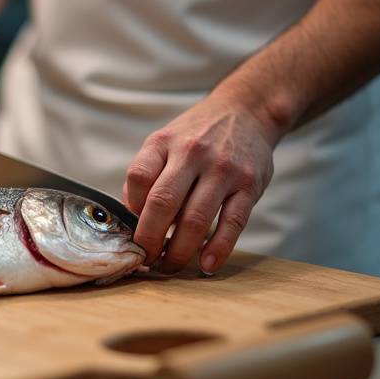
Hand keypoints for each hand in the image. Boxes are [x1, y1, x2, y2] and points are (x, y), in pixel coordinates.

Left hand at [122, 88, 283, 274]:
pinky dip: (218, 248)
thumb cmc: (197, 135)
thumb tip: (130, 216)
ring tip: (169, 267)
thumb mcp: (164, 142)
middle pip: (163, 203)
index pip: (138, 177)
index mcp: (164, 142)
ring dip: (179, 251)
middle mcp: (192, 153)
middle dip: (150, 239)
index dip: (130, 209)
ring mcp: (223, 169)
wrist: (247, 111)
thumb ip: (146, 175)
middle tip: (145, 261)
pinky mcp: (249, 184)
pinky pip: (232, 223)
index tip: (131, 230)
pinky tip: (206, 265)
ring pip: (196, 219)